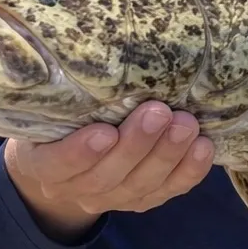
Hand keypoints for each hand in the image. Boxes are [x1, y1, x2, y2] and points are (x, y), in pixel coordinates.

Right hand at [4, 101, 213, 241]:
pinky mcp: (145, 199)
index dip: (81, 153)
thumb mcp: (46, 109)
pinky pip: (170, 190)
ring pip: (142, 184)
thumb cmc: (57, 122)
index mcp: (43, 165)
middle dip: (138, 145)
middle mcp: (78, 188)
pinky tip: (204, 148)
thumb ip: (63, 96)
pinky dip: (189, 171)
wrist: (64, 166)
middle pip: (109, 176)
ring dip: (168, 154)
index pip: (58, 164)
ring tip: (187, 124)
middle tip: (160, 112)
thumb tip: (88, 49)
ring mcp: (114, 198)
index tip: (104, 132)